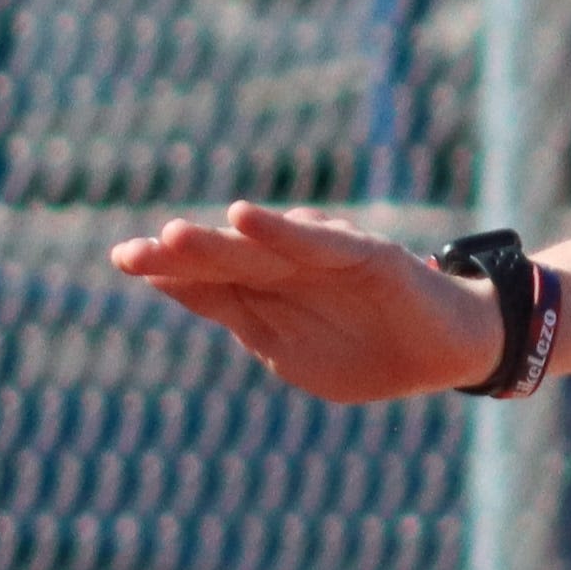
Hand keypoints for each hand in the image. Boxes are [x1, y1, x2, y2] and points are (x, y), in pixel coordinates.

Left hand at [110, 202, 502, 403]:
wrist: (447, 351)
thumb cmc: (368, 352)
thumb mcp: (292, 352)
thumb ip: (244, 320)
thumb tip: (178, 287)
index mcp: (265, 297)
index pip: (206, 281)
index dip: (166, 270)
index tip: (123, 258)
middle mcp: (288, 270)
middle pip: (223, 261)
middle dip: (176, 257)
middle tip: (129, 253)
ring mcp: (326, 261)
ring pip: (261, 249)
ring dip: (218, 242)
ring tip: (173, 234)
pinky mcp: (367, 255)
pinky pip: (318, 244)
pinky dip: (283, 231)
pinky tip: (248, 217)